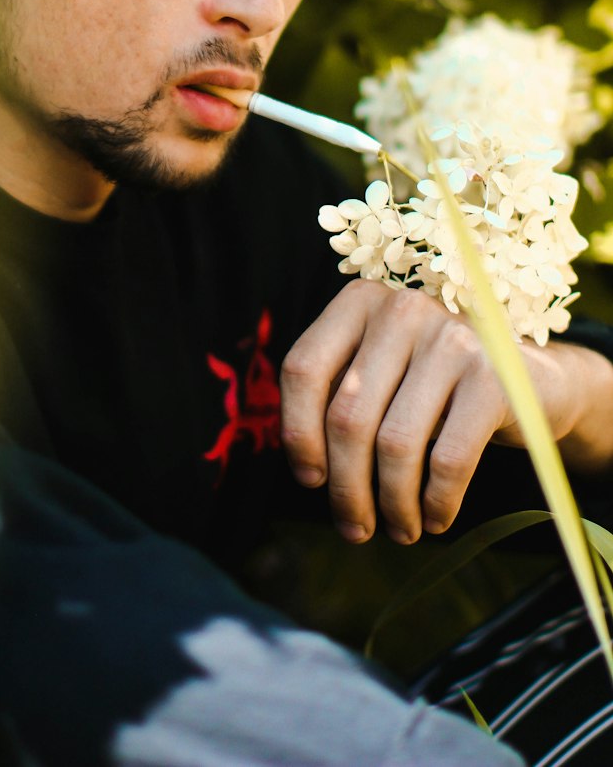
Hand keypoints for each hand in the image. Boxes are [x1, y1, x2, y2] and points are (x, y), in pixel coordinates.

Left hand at [280, 279, 612, 545]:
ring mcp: (450, 339)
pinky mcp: (493, 378)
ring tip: (399, 530)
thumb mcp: (382, 374)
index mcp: (360, 301)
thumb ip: (339, 399)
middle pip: (347, 416)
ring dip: (392, 503)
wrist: (532, 381)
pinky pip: (449, 460)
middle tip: (355, 528)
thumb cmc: (435, 386)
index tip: (310, 480)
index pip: (303, 369)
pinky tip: (434, 519)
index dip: (298, 434)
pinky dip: (437, 501)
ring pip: (395, 444)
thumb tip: (307, 471)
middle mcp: (402, 310)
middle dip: (346, 488)